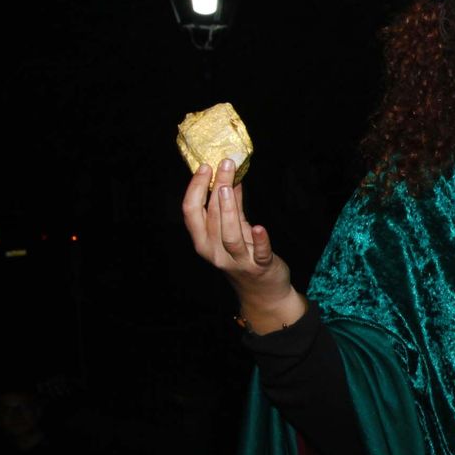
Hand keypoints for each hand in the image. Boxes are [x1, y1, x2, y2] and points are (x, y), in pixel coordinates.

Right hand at [181, 159, 302, 329]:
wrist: (263, 291)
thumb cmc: (245, 256)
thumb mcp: (234, 229)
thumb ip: (233, 205)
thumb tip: (231, 176)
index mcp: (203, 241)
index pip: (191, 212)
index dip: (195, 188)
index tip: (204, 166)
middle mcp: (214, 252)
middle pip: (210, 218)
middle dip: (215, 189)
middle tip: (224, 163)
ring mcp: (237, 261)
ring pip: (229, 235)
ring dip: (228, 211)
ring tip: (228, 187)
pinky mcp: (259, 267)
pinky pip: (258, 253)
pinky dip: (259, 240)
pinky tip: (259, 227)